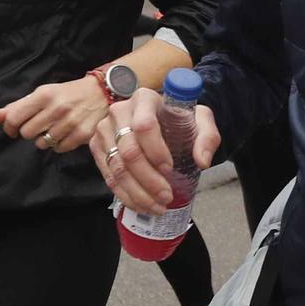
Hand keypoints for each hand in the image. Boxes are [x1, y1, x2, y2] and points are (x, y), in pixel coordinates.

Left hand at [0, 77, 109, 154]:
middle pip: (26, 133)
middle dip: (29, 132)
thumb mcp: (41, 95)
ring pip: (42, 143)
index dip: (9, 127)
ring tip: (53, 129)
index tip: (13, 128)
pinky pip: (58, 149)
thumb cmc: (66, 93)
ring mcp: (70, 123)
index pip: (14, 118)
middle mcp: (56, 108)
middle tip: (39, 125)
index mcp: (44, 95)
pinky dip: (58, 144)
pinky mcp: (81, 135)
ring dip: (44, 139)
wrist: (101, 92)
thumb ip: (15, 107)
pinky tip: (65, 134)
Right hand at [90, 86, 220, 212]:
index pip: (145, 125)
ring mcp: (104, 130)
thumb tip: (202, 161)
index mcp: (144, 99)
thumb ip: (207, 137)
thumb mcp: (200, 120)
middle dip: (149, 180)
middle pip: (129, 152)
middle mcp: (119, 112)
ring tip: (157, 206)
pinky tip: (142, 204)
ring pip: (117, 168)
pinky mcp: (97, 147)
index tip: (170, 169)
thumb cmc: (179, 118)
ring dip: (138, 193)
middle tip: (166, 196)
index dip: (156, 151)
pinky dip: (125, 195)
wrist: (159, 119)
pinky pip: (108, 176)